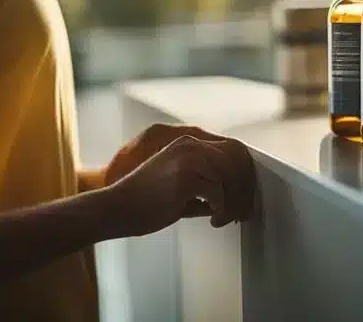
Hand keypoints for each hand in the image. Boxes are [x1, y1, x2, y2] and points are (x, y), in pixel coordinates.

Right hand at [104, 124, 254, 208]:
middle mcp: (191, 145)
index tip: (246, 195)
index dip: (245, 172)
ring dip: (235, 202)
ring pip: (231, 175)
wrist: (115, 209)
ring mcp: (187, 158)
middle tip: (243, 211)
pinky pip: (219, 192)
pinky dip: (222, 209)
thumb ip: (208, 184)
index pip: (233, 148)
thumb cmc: (145, 203)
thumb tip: (237, 196)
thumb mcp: (183, 187)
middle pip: (238, 158)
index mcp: (190, 143)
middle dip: (246, 187)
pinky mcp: (184, 176)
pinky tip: (213, 220)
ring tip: (225, 218)